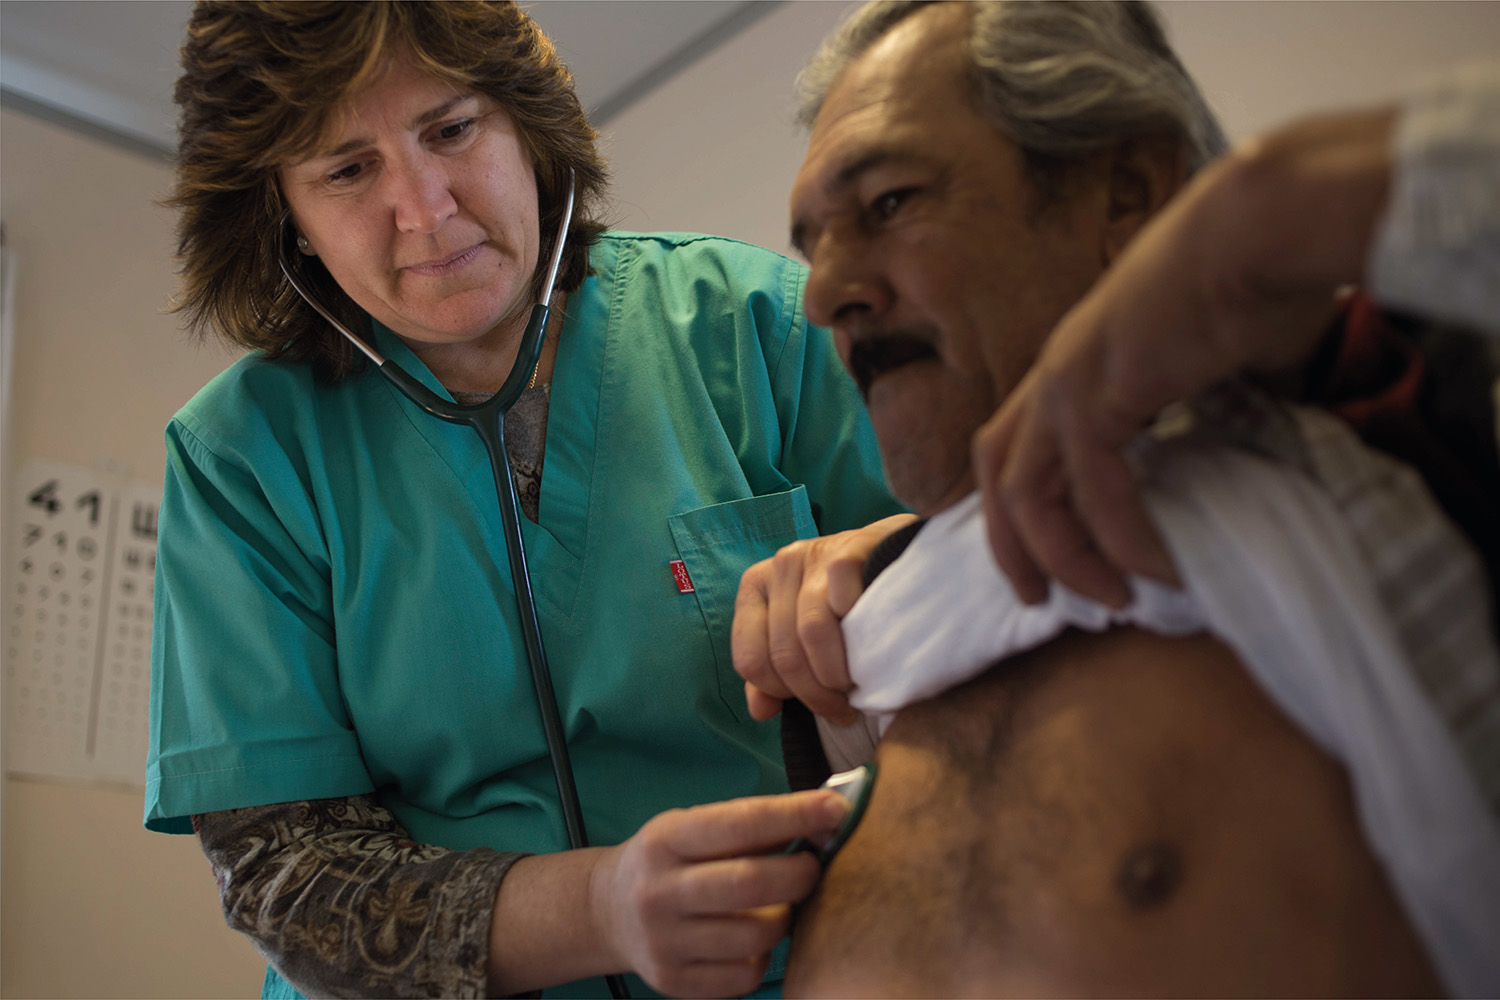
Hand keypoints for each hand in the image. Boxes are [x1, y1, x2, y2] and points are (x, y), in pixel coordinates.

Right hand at [591, 790, 847, 997]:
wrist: (606, 911)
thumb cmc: (669, 860)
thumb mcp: (692, 827)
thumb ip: (750, 826)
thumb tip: (825, 818)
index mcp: (666, 839)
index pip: (741, 824)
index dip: (796, 815)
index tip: (836, 809)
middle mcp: (659, 891)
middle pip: (751, 884)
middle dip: (800, 873)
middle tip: (814, 866)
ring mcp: (664, 942)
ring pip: (755, 937)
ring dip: (784, 918)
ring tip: (780, 904)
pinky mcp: (673, 981)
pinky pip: (745, 975)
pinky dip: (763, 956)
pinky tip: (753, 938)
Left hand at [732, 514, 917, 721]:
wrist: (894, 553)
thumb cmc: (845, 602)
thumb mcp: (801, 634)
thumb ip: (774, 673)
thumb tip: (759, 711)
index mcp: (755, 587)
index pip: (750, 660)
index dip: (782, 693)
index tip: (815, 702)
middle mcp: (779, 566)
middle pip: (783, 654)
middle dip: (815, 694)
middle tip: (843, 708)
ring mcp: (814, 554)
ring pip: (811, 633)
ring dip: (836, 674)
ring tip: (855, 687)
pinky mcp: (850, 548)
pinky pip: (843, 599)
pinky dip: (858, 632)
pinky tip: (872, 644)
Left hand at [974, 120, 1388, 606]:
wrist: (1267, 225)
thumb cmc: (1260, 281)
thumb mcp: (1232, 367)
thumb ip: (1225, 412)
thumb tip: (1259, 450)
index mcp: (1078, 363)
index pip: (1019, 444)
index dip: (1021, 506)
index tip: (1052, 556)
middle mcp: (1057, 373)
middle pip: (996, 471)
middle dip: (1008, 543)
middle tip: (1038, 600)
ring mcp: (1067, 380)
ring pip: (1024, 493)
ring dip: (1059, 557)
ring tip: (1108, 599)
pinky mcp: (1096, 391)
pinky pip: (1093, 490)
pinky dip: (1120, 538)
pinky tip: (1157, 569)